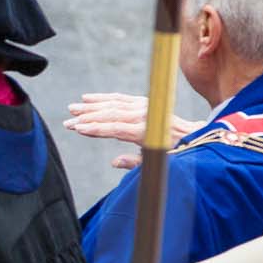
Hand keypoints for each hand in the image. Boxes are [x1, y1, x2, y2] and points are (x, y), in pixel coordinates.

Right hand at [63, 93, 201, 170]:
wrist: (195, 136)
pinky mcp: (143, 102)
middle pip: (110, 114)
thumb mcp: (159, 164)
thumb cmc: (178, 155)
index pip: (115, 128)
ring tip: (72, 109)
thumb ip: (136, 163)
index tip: (77, 128)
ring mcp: (144, 106)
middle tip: (67, 122)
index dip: (95, 128)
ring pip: (112, 104)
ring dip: (91, 106)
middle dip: (87, 118)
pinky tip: (88, 98)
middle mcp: (144, 115)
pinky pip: (119, 98)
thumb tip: (114, 162)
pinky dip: (102, 98)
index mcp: (147, 132)